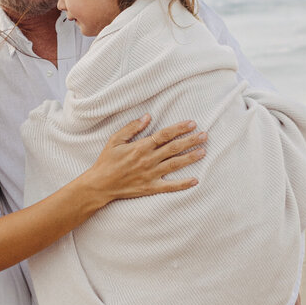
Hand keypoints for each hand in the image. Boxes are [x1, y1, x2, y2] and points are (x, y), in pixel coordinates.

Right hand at [87, 117, 206, 204]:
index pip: (165, 135)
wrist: (100, 185)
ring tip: (203, 151)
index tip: (192, 123)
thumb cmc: (106, 161)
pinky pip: (170, 186)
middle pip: (174, 148)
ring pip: (175, 164)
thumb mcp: (115, 140)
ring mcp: (151, 174)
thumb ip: (131, 128)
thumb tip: (147, 117)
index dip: (180, 128)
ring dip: (190, 157)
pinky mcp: (151, 187)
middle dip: (191, 140)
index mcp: (141, 146)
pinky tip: (195, 180)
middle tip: (205, 135)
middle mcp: (149, 159)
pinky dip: (183, 184)